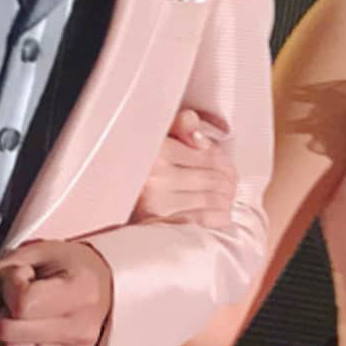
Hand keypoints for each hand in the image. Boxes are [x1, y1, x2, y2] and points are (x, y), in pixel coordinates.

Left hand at [0, 240, 112, 345]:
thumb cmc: (66, 268)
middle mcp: (82, 327)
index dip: (9, 287)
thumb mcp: (33, 254)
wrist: (99, 284)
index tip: (22, 277)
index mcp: (81, 290)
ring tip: (21, 323)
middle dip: (2, 314)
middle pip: (9, 333)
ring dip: (5, 341)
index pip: (22, 303)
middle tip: (18, 302)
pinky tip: (23, 343)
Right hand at [132, 108, 235, 227]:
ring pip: (210, 198)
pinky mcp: (161, 223)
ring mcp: (158, 202)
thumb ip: (179, 126)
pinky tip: (223, 213)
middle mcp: (156, 176)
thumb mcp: (157, 139)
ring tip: (228, 196)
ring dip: (226, 198)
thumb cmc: (140, 166)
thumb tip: (193, 121)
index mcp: (158, 151)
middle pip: (212, 177)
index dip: (224, 160)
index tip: (227, 165)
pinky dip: (219, 216)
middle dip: (229, 180)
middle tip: (232, 183)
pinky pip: (202, 219)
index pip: (208, 155)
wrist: (112, 201)